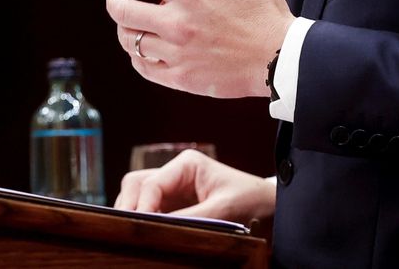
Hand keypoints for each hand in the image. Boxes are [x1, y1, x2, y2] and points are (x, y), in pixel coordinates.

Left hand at [106, 0, 293, 98]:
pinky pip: (144, 68)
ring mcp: (178, 53)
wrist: (283, 59)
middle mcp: (177, 23)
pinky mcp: (182, 78)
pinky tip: (142, 49)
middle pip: (122, 12)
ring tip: (129, 23)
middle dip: (114, 1)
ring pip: (130, 41)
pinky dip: (137, 57)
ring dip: (125, 29)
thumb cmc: (265, 10)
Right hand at [114, 149, 275, 221]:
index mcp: (186, 164)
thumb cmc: (251, 200)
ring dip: (135, 213)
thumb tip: (159, 228)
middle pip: (137, 185)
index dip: (142, 205)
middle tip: (129, 230)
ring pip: (138, 196)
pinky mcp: (175, 203)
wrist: (268, 206)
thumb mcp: (223, 209)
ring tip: (136, 234)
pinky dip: (145, 220)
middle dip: (130, 206)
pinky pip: (151, 209)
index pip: (151, 182)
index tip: (140, 227)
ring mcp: (173, 187)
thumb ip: (190, 218)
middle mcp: (175, 172)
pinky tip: (147, 233)